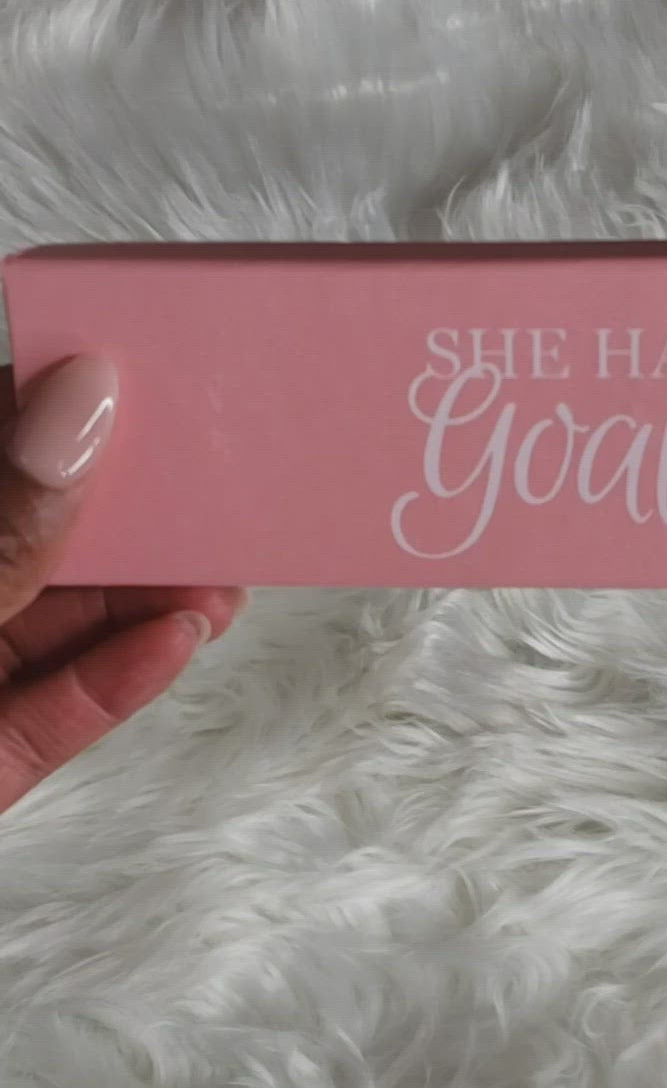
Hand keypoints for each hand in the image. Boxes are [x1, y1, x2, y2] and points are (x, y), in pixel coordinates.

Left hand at [0, 355, 243, 811]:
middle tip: (223, 492)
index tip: (158, 376)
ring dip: (151, 603)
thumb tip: (82, 400)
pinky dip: (120, 679)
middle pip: (45, 536)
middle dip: (139, 518)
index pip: (1, 441)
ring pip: (65, 623)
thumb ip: (4, 523)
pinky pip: (59, 710)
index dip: (70, 405)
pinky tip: (177, 643)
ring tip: (222, 586)